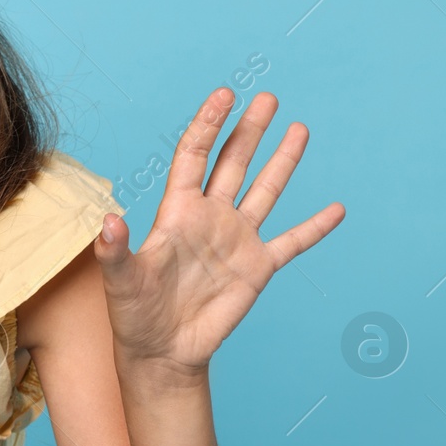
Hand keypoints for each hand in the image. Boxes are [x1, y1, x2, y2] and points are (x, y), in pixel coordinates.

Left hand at [92, 88, 344, 377]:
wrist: (161, 351)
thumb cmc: (134, 313)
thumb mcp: (120, 280)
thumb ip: (115, 250)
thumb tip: (109, 222)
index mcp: (177, 212)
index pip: (194, 156)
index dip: (208, 124)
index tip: (225, 94)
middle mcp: (209, 218)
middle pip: (233, 163)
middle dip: (249, 130)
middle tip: (268, 98)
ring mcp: (236, 241)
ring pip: (265, 191)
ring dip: (282, 161)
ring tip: (299, 128)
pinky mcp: (257, 268)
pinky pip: (292, 242)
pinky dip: (314, 227)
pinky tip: (336, 209)